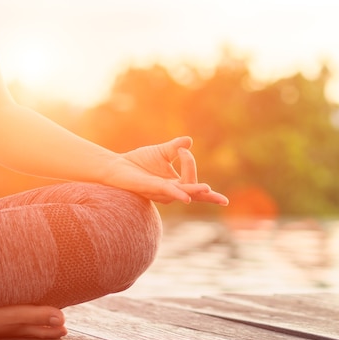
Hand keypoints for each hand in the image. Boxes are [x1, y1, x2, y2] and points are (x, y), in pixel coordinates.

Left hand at [106, 137, 228, 204]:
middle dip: (209, 197)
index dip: (191, 163)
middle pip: (194, 192)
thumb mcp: (162, 152)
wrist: (117, 165)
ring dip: (195, 190)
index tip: (182, 149)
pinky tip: (186, 197)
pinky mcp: (150, 188)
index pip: (193, 180)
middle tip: (221, 199)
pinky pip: (167, 192)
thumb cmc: (139, 162)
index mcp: (175, 184)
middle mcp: (171, 192)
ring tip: (208, 190)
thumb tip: (189, 140)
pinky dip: (178, 193)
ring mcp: (161, 192)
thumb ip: (176, 147)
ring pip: (184, 193)